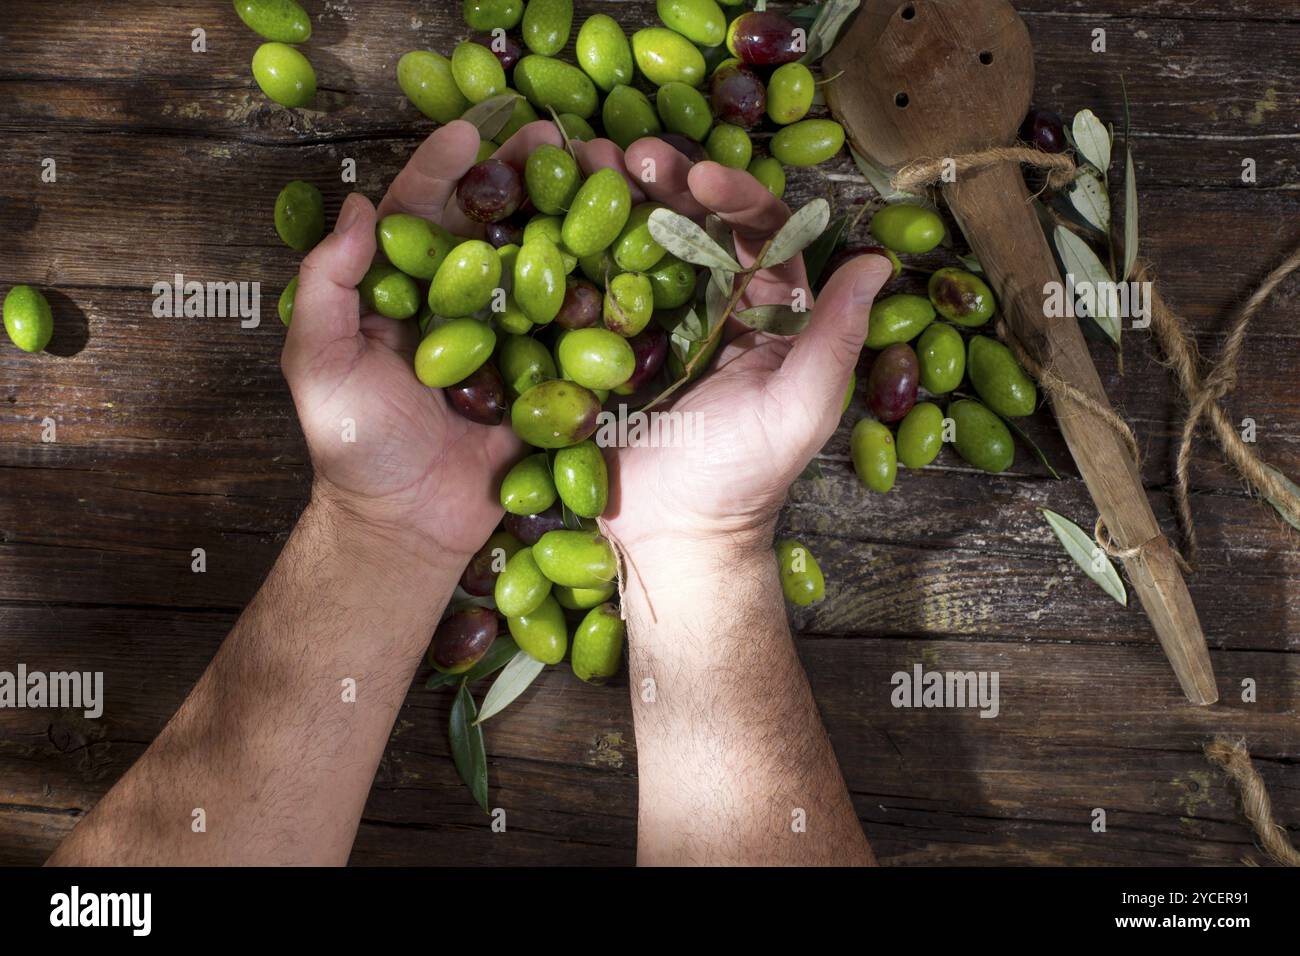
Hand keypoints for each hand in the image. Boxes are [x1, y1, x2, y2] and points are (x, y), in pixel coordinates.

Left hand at [281, 120, 561, 560]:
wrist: (410, 523)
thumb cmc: (354, 446)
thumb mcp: (318, 364)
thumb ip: (328, 287)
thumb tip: (358, 209)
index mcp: (403, 293)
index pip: (422, 214)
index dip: (443, 169)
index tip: (471, 131)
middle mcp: (457, 306)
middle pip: (491, 226)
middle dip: (522, 178)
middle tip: (557, 138)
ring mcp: (505, 339)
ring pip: (538, 266)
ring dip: (570, 220)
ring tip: (603, 180)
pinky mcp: (543, 377)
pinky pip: (572, 330)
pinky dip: (598, 293)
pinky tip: (627, 254)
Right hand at [597, 138, 893, 558]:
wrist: (673, 535)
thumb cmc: (744, 477)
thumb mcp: (801, 408)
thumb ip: (835, 337)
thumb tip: (877, 261)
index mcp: (773, 313)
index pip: (760, 232)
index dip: (736, 194)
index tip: (701, 177)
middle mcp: (719, 306)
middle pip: (697, 223)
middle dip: (667, 180)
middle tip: (629, 153)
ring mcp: (661, 323)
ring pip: (646, 242)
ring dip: (619, 199)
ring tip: (584, 162)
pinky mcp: (612, 345)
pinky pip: (600, 287)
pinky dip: (581, 248)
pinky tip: (554, 216)